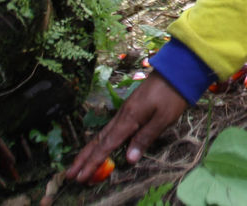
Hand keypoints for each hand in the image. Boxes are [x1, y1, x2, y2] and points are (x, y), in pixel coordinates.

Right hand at [64, 72, 187, 183]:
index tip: (80, 176)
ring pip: (103, 133)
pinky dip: (101, 140)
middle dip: (84, 158)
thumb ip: (145, 138)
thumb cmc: (171, 95)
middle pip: (99, 140)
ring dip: (90, 150)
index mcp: (129, 118)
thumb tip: (129, 159)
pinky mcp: (130, 108)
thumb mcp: (163, 118)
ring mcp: (125, 111)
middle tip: (70, 174)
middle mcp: (122, 115)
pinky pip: (111, 128)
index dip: (94, 162)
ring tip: (79, 163)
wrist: (176, 70)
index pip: (107, 145)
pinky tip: (101, 145)